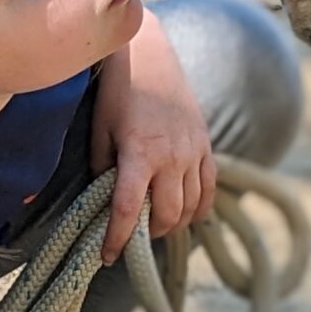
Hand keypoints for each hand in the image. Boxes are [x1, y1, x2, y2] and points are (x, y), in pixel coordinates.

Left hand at [90, 10, 215, 262]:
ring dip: (173, 222)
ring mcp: (193, 151)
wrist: (149, 54)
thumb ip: (102, 168)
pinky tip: (185, 213)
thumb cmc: (117, 92)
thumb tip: (102, 201)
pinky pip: (209, 188)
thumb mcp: (100, 130)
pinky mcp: (205, 144)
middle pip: (166, 215)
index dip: (117, 239)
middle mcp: (171, 157)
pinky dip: (199, 207)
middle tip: (132, 236)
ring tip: (155, 225)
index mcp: (139, 154)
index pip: (128, 210)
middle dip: (148, 233)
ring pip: (191, 206)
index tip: (107, 257)